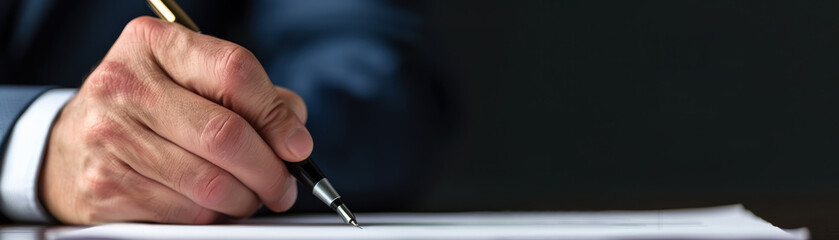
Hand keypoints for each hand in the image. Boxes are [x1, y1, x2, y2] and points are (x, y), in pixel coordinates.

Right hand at [41, 16, 311, 223]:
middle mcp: (126, 85)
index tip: (298, 145)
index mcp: (155, 44)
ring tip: (251, 196)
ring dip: (245, 199)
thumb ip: (251, 97)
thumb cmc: (150, 108)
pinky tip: (213, 205)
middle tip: (283, 186)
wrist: (72, 143)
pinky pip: (184, 213)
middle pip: (225, 135)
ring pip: (208, 183)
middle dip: (270, 170)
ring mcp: (110, 136)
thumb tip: (294, 132)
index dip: (276, 115)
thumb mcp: (193, 80)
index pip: (234, 72)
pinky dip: (213, 216)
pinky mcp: (106, 185)